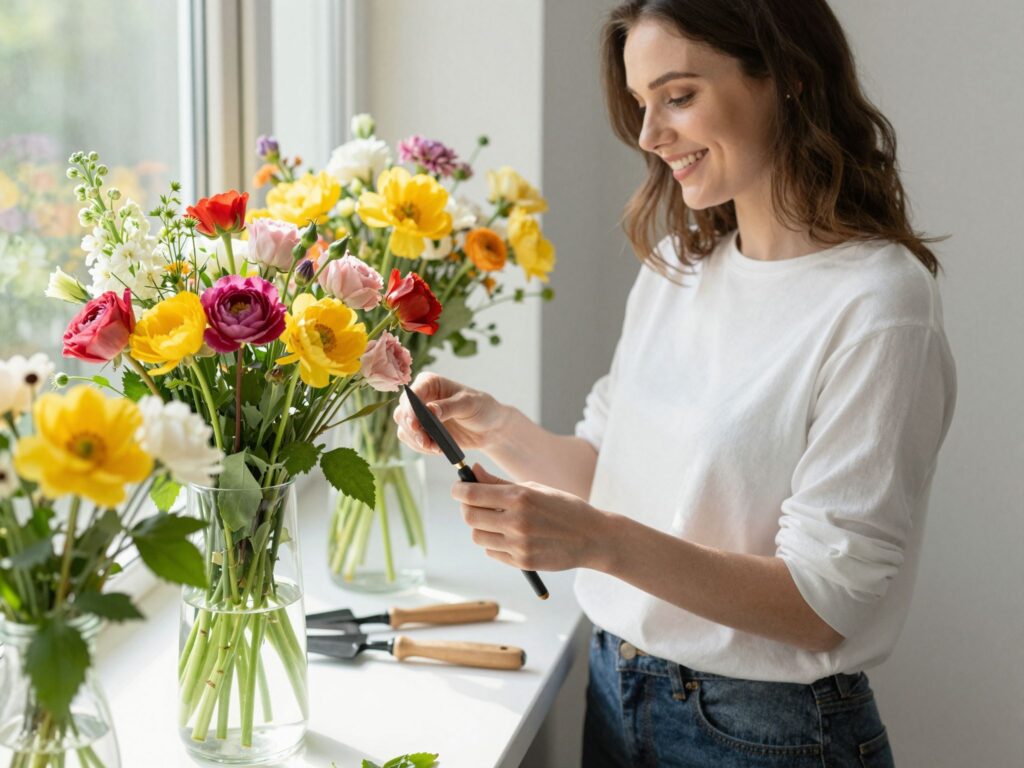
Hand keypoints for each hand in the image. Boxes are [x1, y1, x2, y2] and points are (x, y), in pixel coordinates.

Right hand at [393, 372, 504, 455]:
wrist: (490, 428)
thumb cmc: (481, 408)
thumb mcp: (468, 404)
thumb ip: (449, 407)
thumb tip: (430, 410)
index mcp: (429, 383)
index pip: (412, 394)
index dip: (410, 409)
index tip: (416, 424)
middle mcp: (420, 397)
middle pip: (402, 412)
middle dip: (412, 429)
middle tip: (425, 441)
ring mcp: (419, 416)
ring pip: (404, 428)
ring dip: (417, 441)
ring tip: (436, 447)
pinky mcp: (423, 431)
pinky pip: (412, 441)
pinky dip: (422, 447)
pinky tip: (437, 449)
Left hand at [451, 463, 610, 571]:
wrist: (593, 538)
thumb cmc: (564, 507)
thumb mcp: (534, 488)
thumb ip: (499, 482)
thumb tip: (473, 470)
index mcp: (520, 498)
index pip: (473, 494)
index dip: (459, 490)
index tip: (458, 487)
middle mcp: (517, 522)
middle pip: (470, 517)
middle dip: (467, 508)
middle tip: (474, 503)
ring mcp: (519, 545)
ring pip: (478, 537)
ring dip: (480, 527)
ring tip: (495, 520)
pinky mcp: (522, 562)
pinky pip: (492, 551)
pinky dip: (494, 542)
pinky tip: (509, 535)